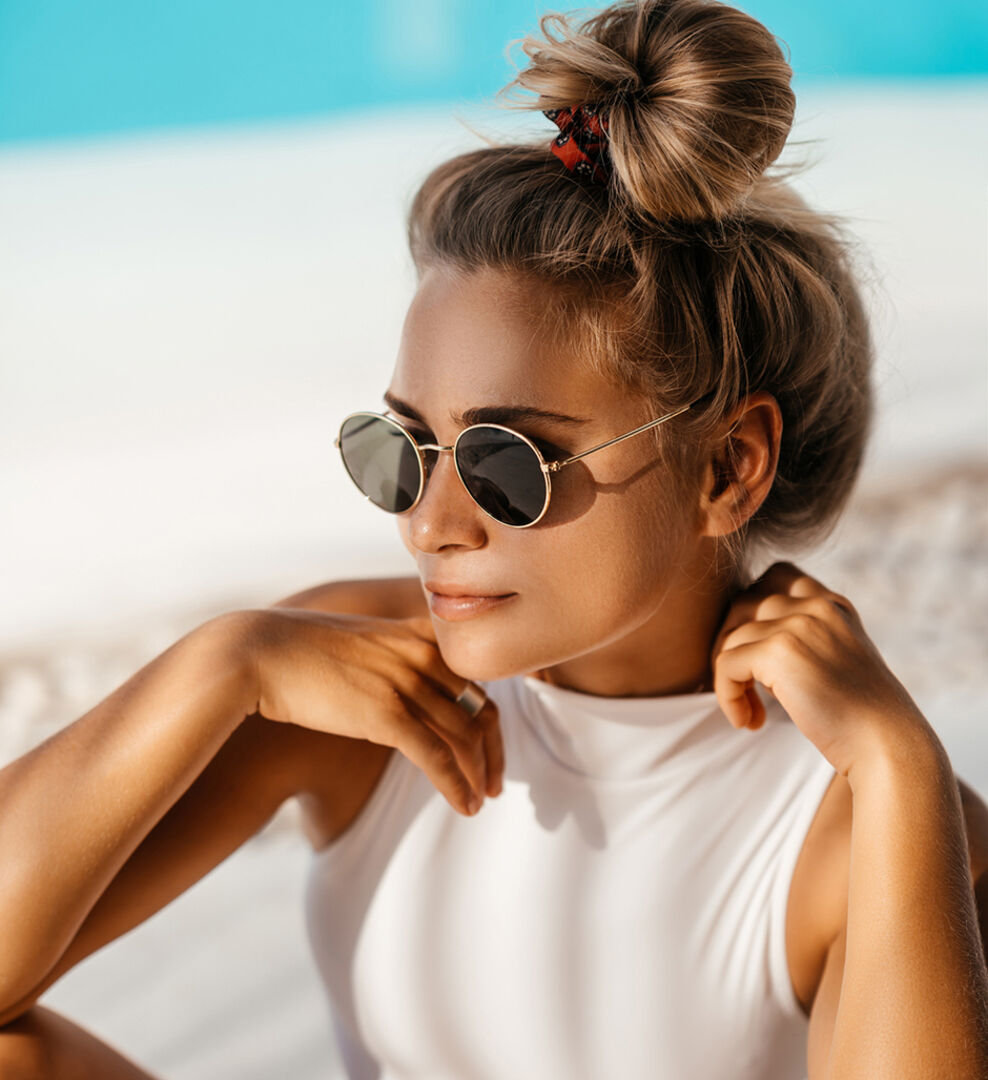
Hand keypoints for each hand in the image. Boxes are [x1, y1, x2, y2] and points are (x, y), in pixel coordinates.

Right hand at [239, 607, 501, 814]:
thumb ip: (391, 660)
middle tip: (495, 784)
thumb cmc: (300, 653)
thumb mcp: (360, 645)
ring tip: (481, 801)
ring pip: (465, 737)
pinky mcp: (386, 714)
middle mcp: (422, 656)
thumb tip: (401, 690)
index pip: (477, 680)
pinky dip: (458, 785)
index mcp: (419, 636)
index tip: (491, 748)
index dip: (491, 719)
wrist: (257, 652)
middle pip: (481, 709)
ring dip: (479, 775)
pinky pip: (438, 757)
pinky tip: (466, 806)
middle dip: (492, 752)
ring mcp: (406, 683)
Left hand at [709, 561, 934, 777]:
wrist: (886, 745)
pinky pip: (725, 664)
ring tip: (750, 714)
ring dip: (729, 679)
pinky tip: (748, 722)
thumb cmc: (859, 717)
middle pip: (743, 603)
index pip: (777, 577)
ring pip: (730, 639)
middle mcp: (816, 606)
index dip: (754, 613)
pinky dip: (727, 695)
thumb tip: (743, 643)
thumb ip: (803, 640)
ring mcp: (798, 624)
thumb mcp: (835, 661)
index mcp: (833, 605)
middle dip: (731, 644)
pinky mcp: (779, 651)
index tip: (759, 658)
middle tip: (743, 687)